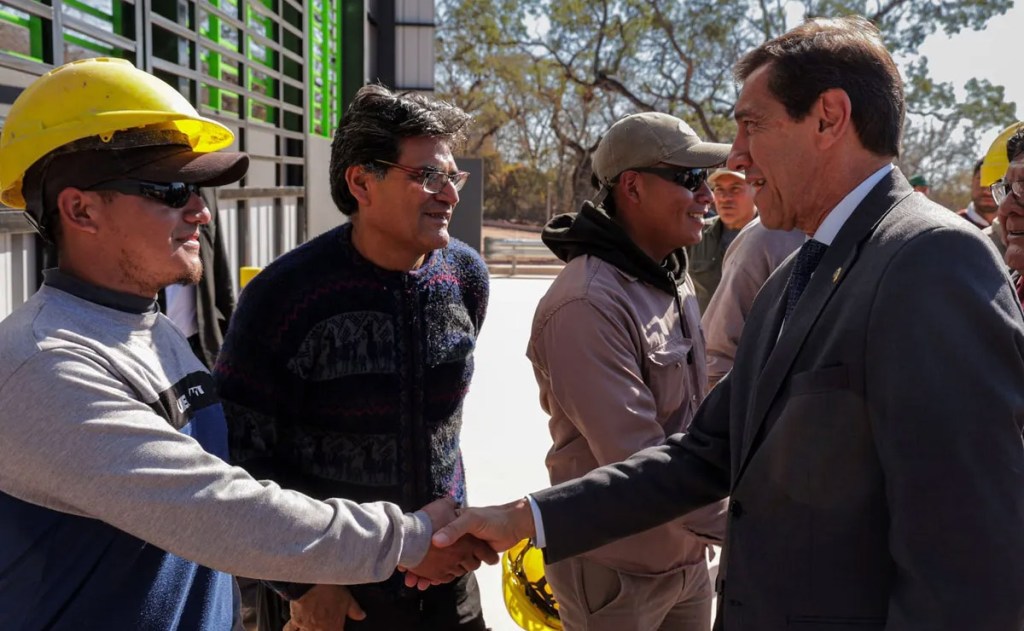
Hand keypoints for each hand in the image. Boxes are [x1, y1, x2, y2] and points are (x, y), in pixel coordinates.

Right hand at [282, 584, 364, 630]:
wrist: (312, 582)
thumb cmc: (331, 590)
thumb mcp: (348, 598)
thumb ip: (355, 610)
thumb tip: (362, 616)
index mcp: (334, 628)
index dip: (337, 630)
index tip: (337, 628)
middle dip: (322, 630)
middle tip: (322, 626)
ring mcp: (306, 628)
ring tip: (310, 628)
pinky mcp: (294, 621)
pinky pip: (290, 630)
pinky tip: (292, 630)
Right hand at [402, 499, 534, 589]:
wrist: (513, 525)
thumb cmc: (491, 519)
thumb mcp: (471, 520)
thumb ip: (455, 529)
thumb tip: (436, 541)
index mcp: (451, 525)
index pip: (430, 538)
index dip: (417, 548)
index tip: (405, 560)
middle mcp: (453, 537)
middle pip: (431, 552)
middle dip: (419, 565)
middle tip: (408, 576)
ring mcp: (460, 548)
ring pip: (440, 562)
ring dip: (428, 572)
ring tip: (416, 581)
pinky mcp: (468, 557)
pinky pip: (452, 568)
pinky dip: (441, 575)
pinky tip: (431, 581)